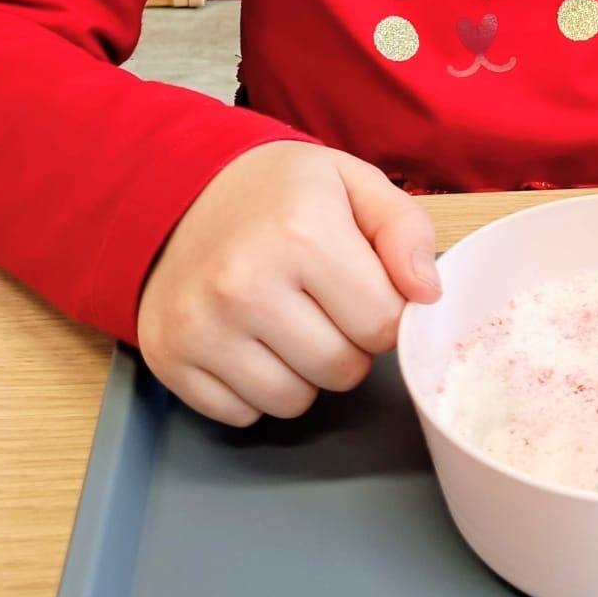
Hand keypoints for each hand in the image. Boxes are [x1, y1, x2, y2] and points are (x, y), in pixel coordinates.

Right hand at [137, 142, 440, 425]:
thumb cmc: (278, 191)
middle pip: (342, 370)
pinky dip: (254, 387)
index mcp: (302, 231)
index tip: (361, 284)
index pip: (383, 325)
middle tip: (321, 299)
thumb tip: (428, 294)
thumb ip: (405, 230)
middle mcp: (245, 283)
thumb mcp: (353, 182)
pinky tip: (246, 338)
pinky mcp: (170, 358)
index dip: (384, 309)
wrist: (179, 190)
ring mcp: (202, 325)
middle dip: (347, 342)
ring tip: (284, 316)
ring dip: (303, 371)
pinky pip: (242, 414)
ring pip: (293, 402)